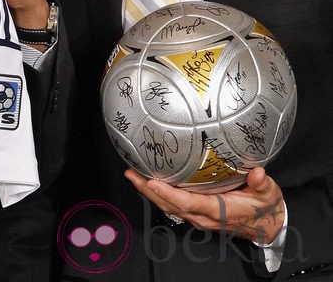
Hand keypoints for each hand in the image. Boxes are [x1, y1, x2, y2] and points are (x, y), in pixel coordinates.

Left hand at [125, 167, 284, 242]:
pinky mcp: (196, 215)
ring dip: (149, 192)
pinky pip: (173, 206)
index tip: (153, 182)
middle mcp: (204, 217)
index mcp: (219, 210)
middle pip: (170, 205)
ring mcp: (198, 218)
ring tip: (133, 175)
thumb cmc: (265, 207)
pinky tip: (147, 183)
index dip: (169, 194)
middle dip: (148, 190)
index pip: (189, 203)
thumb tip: (258, 173)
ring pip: (168, 207)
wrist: (267, 226)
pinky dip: (158, 195)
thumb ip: (261, 184)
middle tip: (131, 173)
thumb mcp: (268, 194)